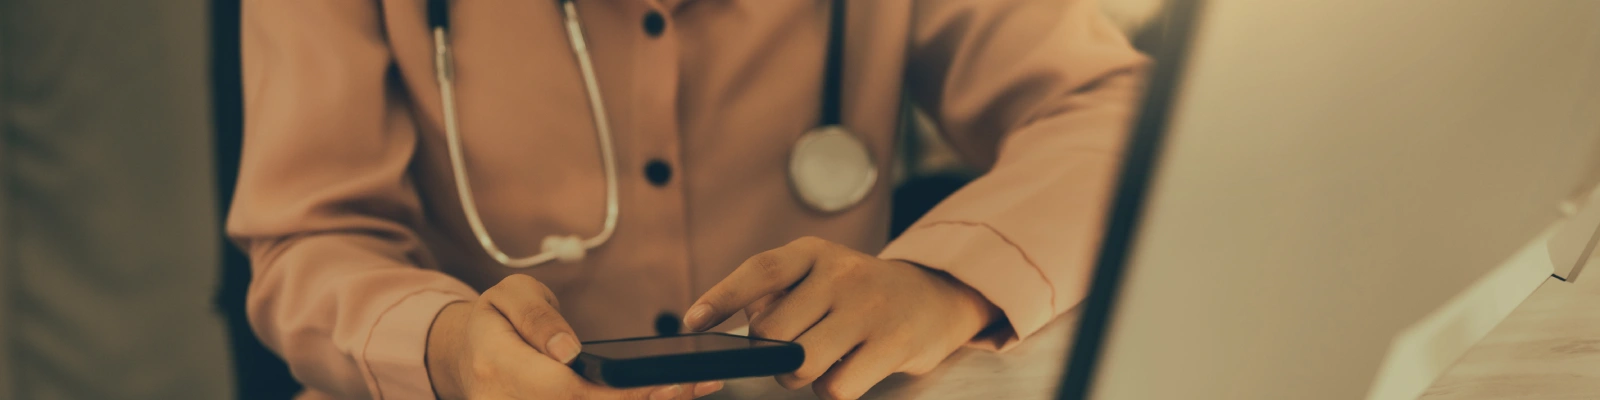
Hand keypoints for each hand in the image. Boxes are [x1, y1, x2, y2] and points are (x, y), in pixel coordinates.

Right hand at [426, 274, 722, 399]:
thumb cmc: (494, 320)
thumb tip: (567, 350)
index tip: (661, 385)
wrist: (466, 355)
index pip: (565, 389)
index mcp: (497, 366)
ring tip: (687, 392)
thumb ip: (537, 317)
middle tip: (694, 387)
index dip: (616, 393)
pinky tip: (654, 397)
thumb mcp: (510, 295)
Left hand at [683, 237, 1001, 399]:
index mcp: (814, 253)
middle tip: (789, 352)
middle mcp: (841, 273)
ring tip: (820, 362)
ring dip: (799, 376)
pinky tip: (849, 371)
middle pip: (772, 333)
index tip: (691, 323)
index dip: (722, 297)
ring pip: (800, 364)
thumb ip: (776, 296)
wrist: (933, 299)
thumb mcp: (818, 277)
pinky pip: (835, 387)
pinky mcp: (893, 343)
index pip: (760, 271)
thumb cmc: (856, 296)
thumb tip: (731, 331)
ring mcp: (869, 308)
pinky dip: (832, 390)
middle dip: (771, 354)